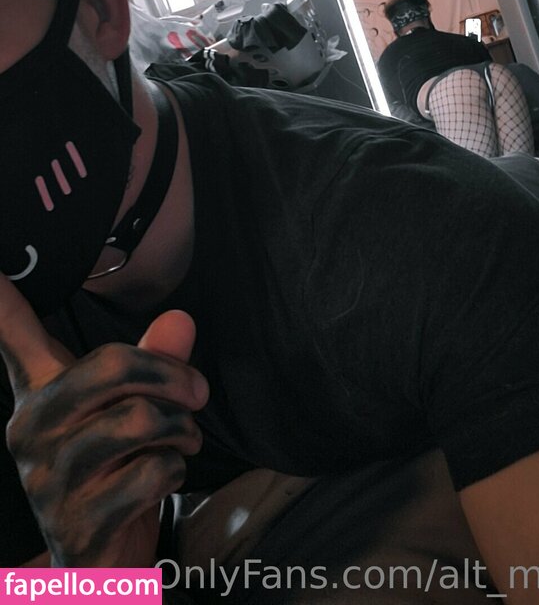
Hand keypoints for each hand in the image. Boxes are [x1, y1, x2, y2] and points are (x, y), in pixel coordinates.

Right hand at [0, 275, 207, 566]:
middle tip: (198, 392)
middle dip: (173, 376)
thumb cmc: (115, 469)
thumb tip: (181, 319)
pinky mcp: (75, 523)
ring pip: (142, 420)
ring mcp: (47, 479)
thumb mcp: (133, 406)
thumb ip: (154, 360)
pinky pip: (152, 471)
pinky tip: (164, 478)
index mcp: (40, 392)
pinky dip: (177, 470)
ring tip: (184, 439)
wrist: (101, 563)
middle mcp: (30, 430)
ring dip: (183, 429)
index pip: (12, 333)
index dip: (1, 297)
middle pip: (113, 366)